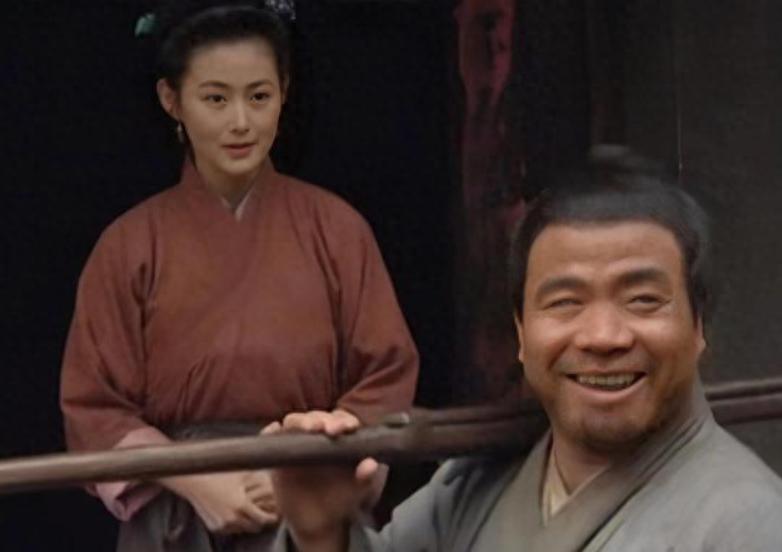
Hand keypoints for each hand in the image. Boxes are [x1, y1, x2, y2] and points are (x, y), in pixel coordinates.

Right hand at [159, 470, 278, 534]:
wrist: (195, 482)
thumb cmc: (219, 474)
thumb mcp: (242, 474)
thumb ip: (259, 476)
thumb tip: (274, 466)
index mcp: (242, 506)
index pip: (263, 520)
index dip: (270, 517)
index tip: (274, 513)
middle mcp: (232, 518)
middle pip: (254, 527)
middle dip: (260, 520)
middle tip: (263, 512)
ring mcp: (222, 525)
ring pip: (242, 530)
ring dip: (247, 523)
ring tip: (248, 511)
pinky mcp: (214, 527)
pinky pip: (230, 530)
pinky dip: (235, 524)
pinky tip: (234, 512)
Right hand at [262, 410, 379, 551]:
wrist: (318, 522)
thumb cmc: (341, 500)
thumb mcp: (357, 492)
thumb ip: (366, 478)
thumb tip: (371, 464)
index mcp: (339, 439)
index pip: (341, 420)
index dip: (343, 420)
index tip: (346, 427)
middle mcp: (316, 436)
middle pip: (316, 417)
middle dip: (321, 418)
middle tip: (324, 427)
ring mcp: (296, 444)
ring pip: (294, 423)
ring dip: (300, 421)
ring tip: (307, 428)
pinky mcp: (278, 456)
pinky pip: (271, 438)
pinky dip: (270, 431)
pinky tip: (273, 430)